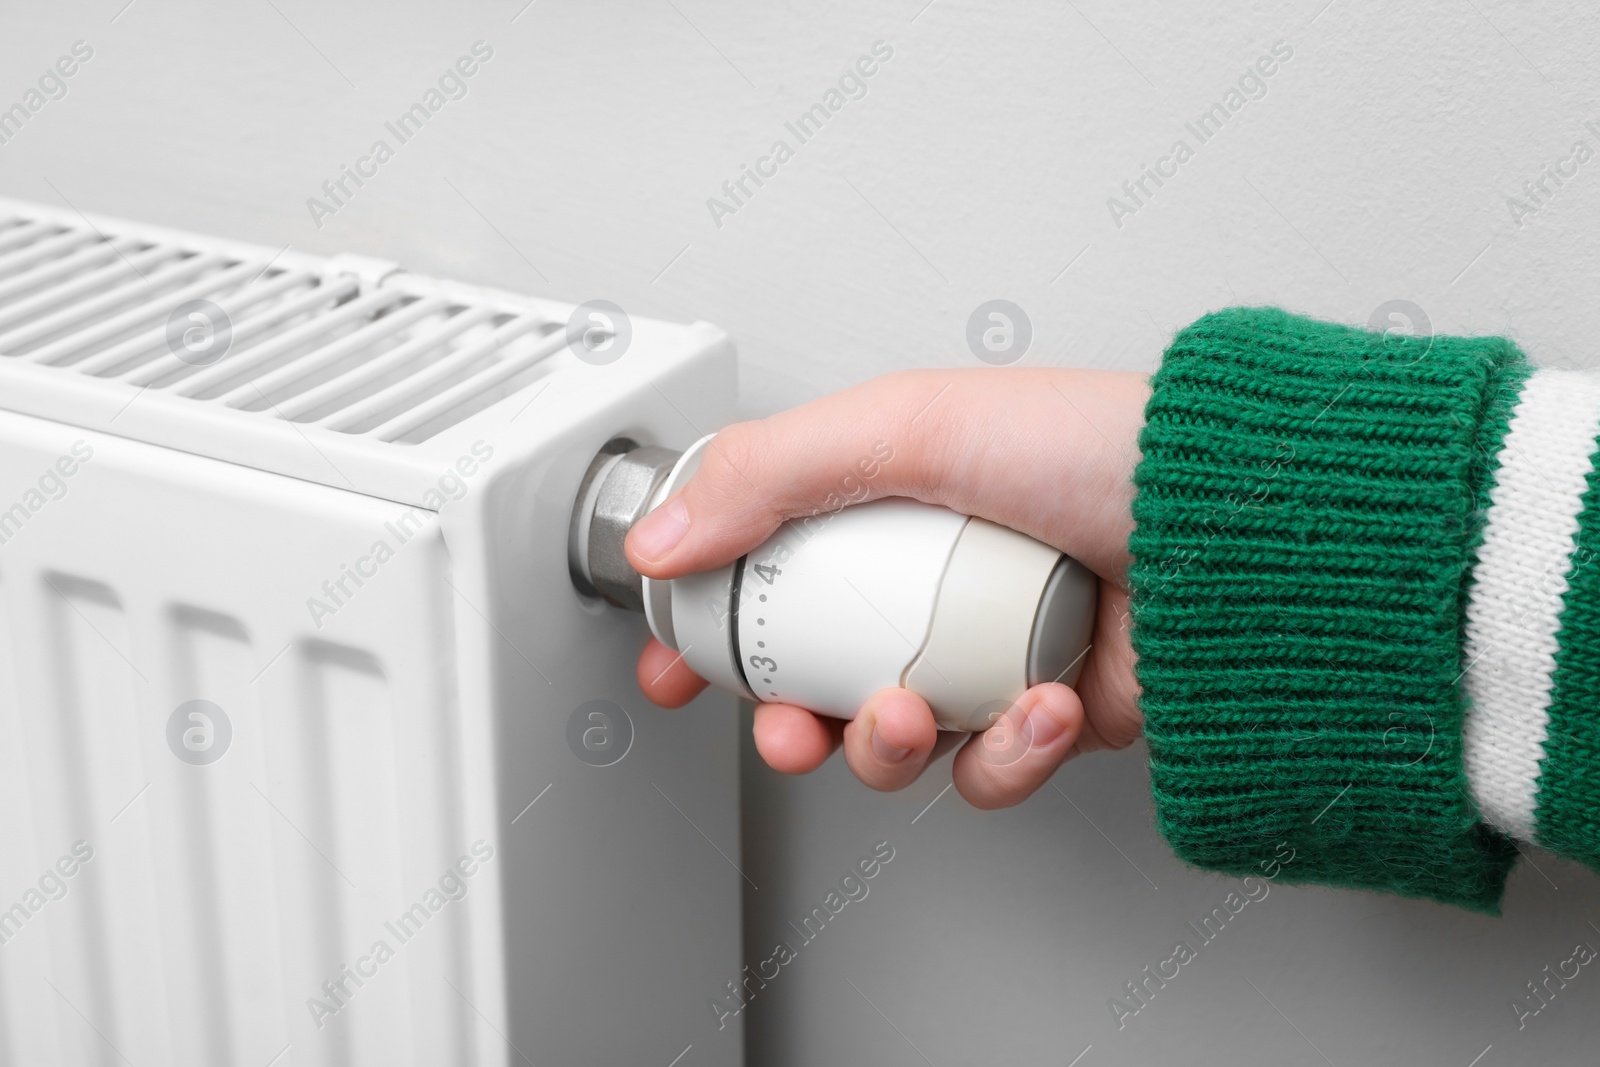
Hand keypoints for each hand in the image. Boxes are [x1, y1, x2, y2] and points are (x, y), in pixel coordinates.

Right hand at [625, 367, 1146, 808]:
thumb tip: (662, 534)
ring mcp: (990, 648)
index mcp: (892, 499)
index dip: (711, 617)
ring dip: (886, 743)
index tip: (674, 656)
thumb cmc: (1099, 449)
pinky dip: (1004, 753)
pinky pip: (988, 767)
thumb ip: (767, 473)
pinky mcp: (1049, 711)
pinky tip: (1039, 706)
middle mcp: (935, 575)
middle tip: (787, 726)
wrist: (1240, 529)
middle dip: (787, 719)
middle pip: (816, 672)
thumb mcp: (906, 429)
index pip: (769, 560)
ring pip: (892, 736)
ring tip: (914, 710)